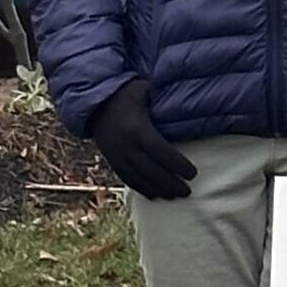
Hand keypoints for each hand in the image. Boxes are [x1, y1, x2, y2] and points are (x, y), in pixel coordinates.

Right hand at [91, 81, 194, 200]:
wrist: (93, 104)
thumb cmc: (124, 94)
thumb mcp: (142, 89)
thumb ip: (161, 96)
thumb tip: (185, 97)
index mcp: (137, 130)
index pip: (162, 153)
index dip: (178, 165)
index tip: (193, 173)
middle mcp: (127, 147)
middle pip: (153, 171)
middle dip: (171, 184)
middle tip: (188, 191)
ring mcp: (118, 157)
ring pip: (140, 180)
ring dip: (159, 190)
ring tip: (175, 196)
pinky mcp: (112, 162)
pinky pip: (128, 180)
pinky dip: (142, 190)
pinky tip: (155, 196)